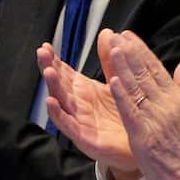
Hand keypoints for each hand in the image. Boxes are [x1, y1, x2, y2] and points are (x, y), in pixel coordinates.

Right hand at [40, 35, 134, 172]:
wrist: (138, 146)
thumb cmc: (124, 115)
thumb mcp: (117, 82)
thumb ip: (110, 59)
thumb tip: (106, 32)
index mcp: (84, 91)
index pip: (65, 73)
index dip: (54, 60)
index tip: (45, 46)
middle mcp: (78, 105)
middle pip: (60, 84)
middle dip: (49, 68)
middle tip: (42, 53)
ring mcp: (80, 121)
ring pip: (62, 102)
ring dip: (53, 87)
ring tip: (48, 72)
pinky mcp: (86, 138)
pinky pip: (69, 126)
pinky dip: (59, 115)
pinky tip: (52, 103)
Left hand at [105, 30, 179, 179]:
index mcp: (177, 99)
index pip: (157, 69)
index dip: (142, 51)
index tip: (129, 36)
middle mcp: (166, 105)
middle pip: (145, 74)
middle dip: (130, 53)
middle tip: (117, 36)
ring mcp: (155, 119)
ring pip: (137, 88)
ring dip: (124, 67)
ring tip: (114, 49)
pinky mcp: (143, 135)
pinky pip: (131, 112)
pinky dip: (122, 96)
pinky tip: (113, 81)